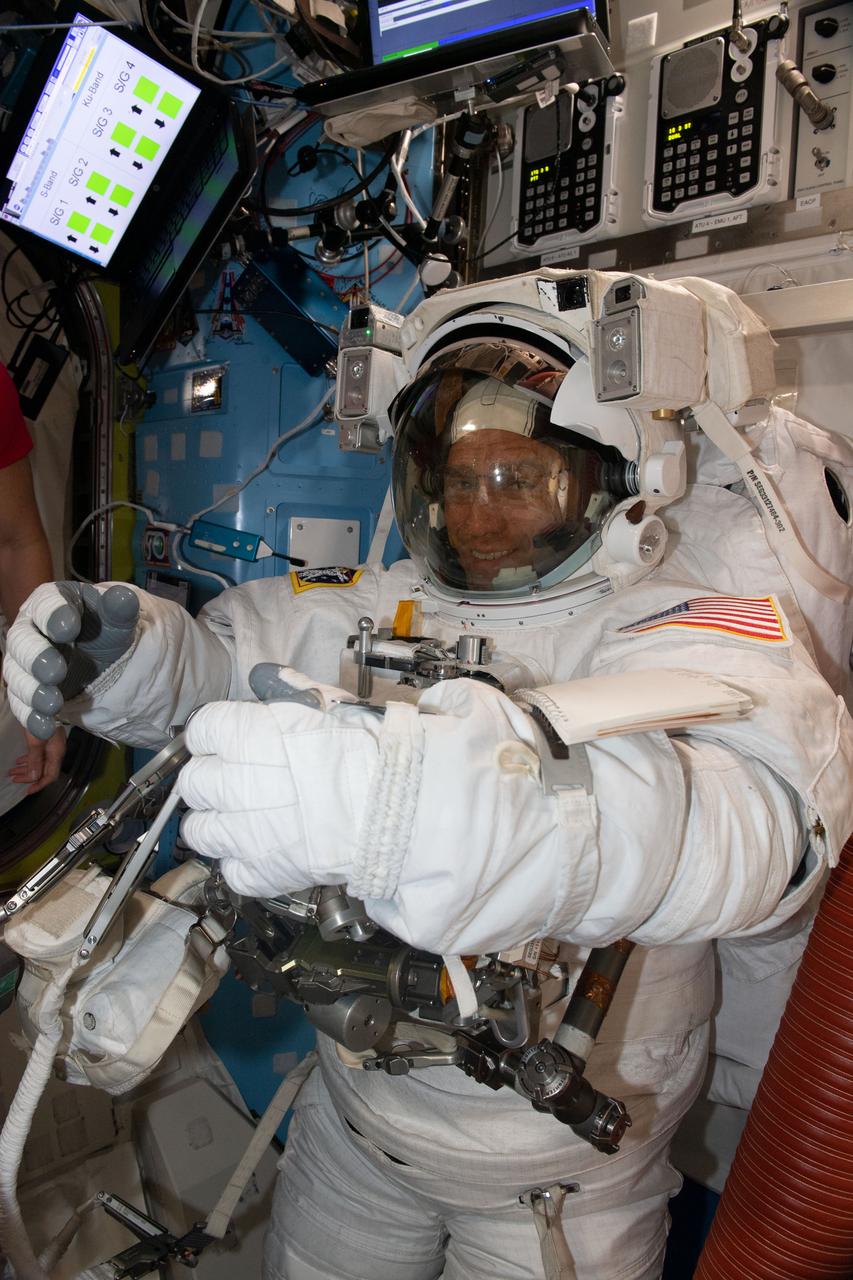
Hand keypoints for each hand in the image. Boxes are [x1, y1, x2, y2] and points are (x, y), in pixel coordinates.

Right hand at [4, 582, 139, 740]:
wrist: (104, 656)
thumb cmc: (105, 629)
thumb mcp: (117, 619)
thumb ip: (119, 609)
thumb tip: (123, 598)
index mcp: (50, 604)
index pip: (44, 604)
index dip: (52, 615)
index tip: (68, 628)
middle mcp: (30, 630)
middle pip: (22, 642)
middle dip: (36, 658)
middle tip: (55, 672)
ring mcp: (25, 663)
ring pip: (17, 677)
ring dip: (32, 693)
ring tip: (53, 704)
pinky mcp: (28, 691)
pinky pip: (22, 705)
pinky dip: (32, 718)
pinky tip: (45, 728)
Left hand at [8, 727, 65, 793]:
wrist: (41, 704)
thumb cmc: (39, 723)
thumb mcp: (35, 743)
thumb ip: (34, 761)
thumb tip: (33, 778)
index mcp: (56, 754)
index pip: (50, 776)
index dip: (39, 784)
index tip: (27, 790)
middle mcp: (55, 752)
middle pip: (43, 770)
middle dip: (28, 777)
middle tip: (14, 779)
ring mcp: (51, 746)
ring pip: (39, 762)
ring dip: (26, 768)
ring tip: (12, 771)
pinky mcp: (45, 740)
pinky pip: (37, 755)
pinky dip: (28, 760)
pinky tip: (18, 761)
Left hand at [175, 684, 380, 899]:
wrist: (397, 804)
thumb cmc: (369, 750)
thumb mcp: (328, 704)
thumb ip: (286, 690)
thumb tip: (262, 677)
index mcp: (247, 736)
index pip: (200, 732)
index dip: (213, 737)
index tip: (225, 743)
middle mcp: (235, 783)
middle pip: (193, 783)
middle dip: (211, 781)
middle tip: (237, 783)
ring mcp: (244, 833)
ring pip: (198, 830)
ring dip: (216, 824)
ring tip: (242, 821)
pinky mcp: (261, 872)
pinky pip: (229, 870)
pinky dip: (242, 864)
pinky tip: (262, 850)